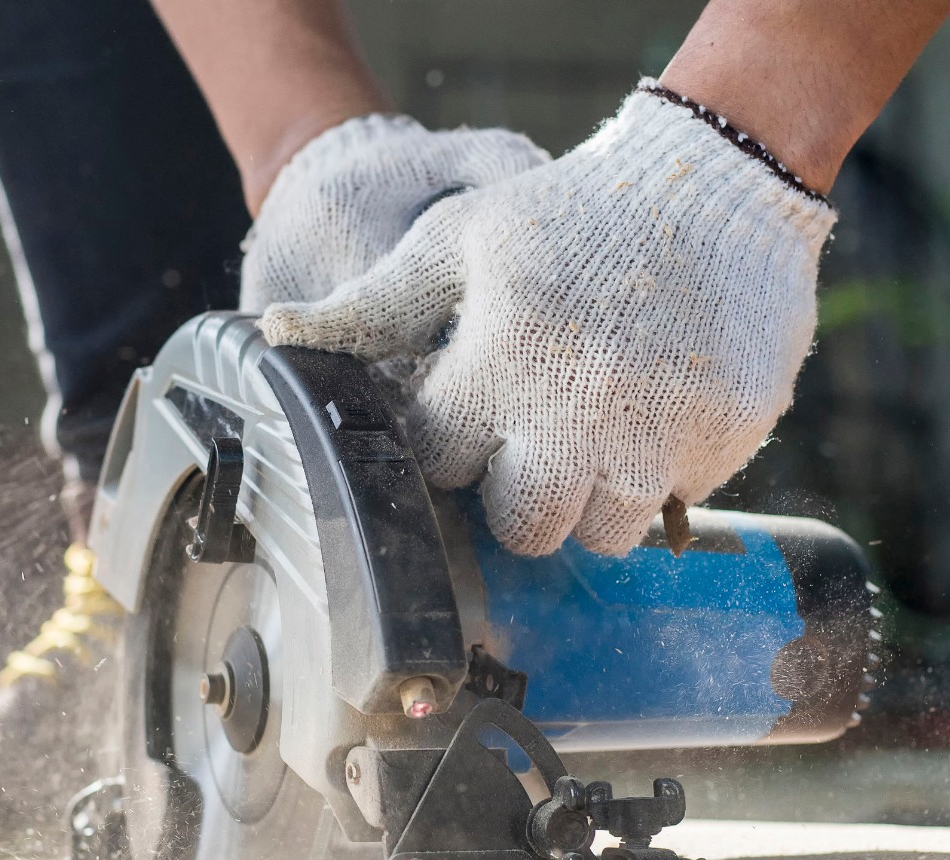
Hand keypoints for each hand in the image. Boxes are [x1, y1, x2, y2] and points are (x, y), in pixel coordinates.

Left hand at [259, 87, 835, 556]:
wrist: (713, 185)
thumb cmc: (569, 217)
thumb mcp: (459, 239)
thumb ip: (374, 305)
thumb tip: (276, 336)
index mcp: (499, 366)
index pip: (442, 465)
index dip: (453, 439)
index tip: (475, 405)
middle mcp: (577, 415)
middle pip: (524, 529)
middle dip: (520, 494)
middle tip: (539, 434)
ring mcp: (658, 434)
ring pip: (602, 534)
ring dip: (592, 494)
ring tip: (600, 425)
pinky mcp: (723, 440)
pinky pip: (676, 500)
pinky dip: (660, 471)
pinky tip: (658, 410)